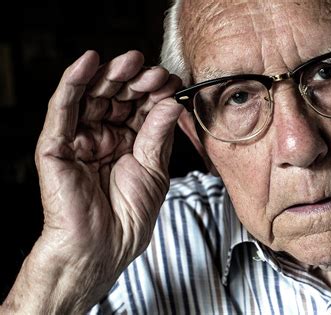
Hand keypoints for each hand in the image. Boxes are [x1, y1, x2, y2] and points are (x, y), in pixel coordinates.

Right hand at [2, 50, 183, 312]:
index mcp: (128, 143)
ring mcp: (80, 139)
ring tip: (129, 61)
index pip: (141, 108)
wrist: (104, 247)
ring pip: (92, 97)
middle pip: (118, 98)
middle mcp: (104, 137)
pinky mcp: (57, 144)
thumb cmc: (129, 216)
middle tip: (152, 70)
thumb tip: (174, 100)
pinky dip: (73, 82)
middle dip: (135, 81)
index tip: (173, 81)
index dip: (155, 93)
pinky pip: (63, 108)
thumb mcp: (154, 169)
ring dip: (110, 75)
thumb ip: (158, 132)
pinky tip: (88, 61)